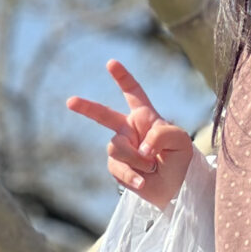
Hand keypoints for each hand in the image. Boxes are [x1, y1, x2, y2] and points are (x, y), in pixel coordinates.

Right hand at [67, 61, 195, 208]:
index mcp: (145, 117)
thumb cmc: (180, 160)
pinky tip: (143, 181)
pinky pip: (117, 168)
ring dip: (136, 159)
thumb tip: (140, 146)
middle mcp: (129, 130)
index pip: (133, 93)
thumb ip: (161, 134)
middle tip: (70, 101)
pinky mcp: (116, 167)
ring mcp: (121, 148)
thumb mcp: (180, 141)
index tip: (111, 63)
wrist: (176, 188)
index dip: (122, 78)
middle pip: (104, 115)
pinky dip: (132, 176)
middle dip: (86, 107)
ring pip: (116, 147)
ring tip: (152, 167)